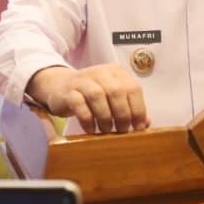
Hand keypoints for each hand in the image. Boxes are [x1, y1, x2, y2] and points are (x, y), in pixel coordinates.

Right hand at [28, 64, 149, 132]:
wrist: (58, 86)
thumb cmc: (90, 96)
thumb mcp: (111, 97)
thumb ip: (129, 108)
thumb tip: (145, 123)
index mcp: (116, 72)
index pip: (133, 88)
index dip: (138, 110)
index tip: (137, 128)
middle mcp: (100, 72)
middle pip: (117, 92)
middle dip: (122, 115)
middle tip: (122, 130)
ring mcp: (83, 80)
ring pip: (98, 96)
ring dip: (105, 117)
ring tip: (106, 130)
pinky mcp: (68, 91)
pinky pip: (79, 104)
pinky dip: (87, 120)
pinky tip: (91, 130)